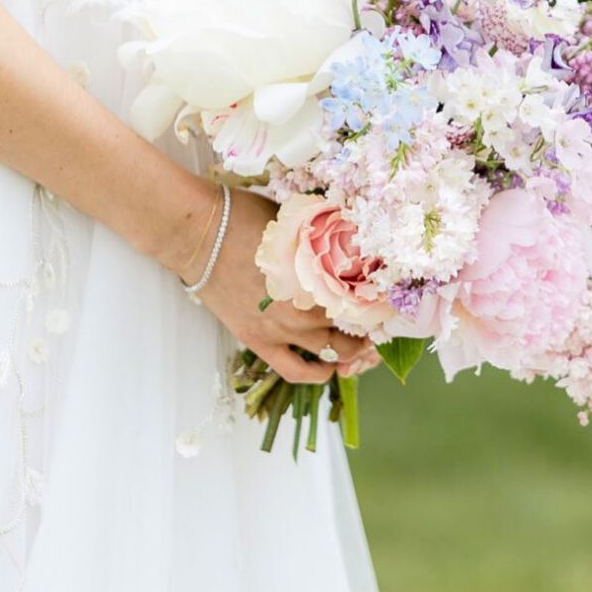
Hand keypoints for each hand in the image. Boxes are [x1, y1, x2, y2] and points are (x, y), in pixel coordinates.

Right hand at [187, 187, 379, 383]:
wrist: (198, 234)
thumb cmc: (246, 216)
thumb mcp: (297, 219)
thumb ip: (326, 236)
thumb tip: (356, 237)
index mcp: (319, 272)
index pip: (368, 296)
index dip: (385, 302)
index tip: (393, 302)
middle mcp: (306, 304)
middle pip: (357, 326)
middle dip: (374, 329)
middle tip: (380, 327)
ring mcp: (283, 327)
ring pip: (334, 351)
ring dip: (353, 352)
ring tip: (363, 348)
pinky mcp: (259, 341)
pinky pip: (297, 371)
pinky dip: (318, 374)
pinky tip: (330, 368)